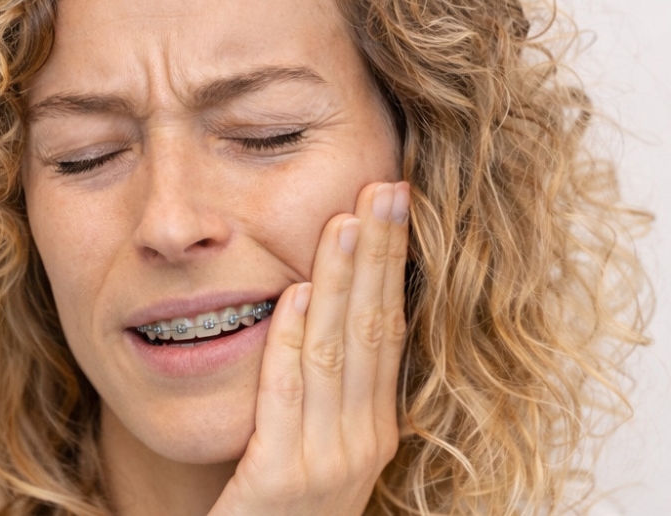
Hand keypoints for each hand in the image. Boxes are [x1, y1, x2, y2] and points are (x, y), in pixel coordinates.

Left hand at [208, 182, 410, 515]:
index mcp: (374, 427)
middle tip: (385, 189)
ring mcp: (326, 463)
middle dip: (379, 256)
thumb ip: (323, 384)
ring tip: (345, 221)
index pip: (388, 330)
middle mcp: (362, 442)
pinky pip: (286, 398)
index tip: (393, 205)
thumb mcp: (317, 442)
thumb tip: (318, 299)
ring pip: (336, 354)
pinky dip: (291, 342)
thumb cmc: (280, 504)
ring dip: (343, 283)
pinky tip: (294, 295)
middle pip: (374, 330)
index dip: (392, 265)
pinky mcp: (280, 481)